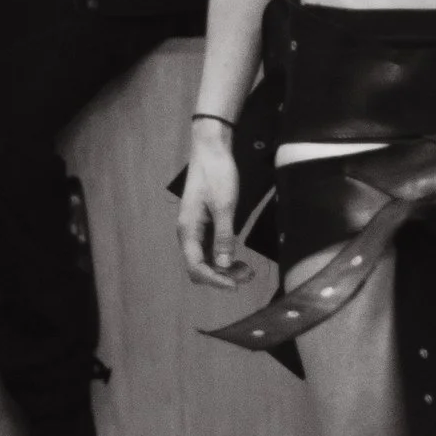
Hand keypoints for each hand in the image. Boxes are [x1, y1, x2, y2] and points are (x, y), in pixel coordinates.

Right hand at [175, 123, 249, 290]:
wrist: (212, 149)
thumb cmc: (216, 174)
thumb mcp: (224, 206)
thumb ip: (224, 237)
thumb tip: (224, 265)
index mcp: (188, 230)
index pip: (196, 266)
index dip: (215, 280)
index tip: (235, 286)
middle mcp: (189, 233)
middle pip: (200, 267)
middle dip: (221, 277)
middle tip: (246, 277)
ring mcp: (197, 229)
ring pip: (207, 260)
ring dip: (224, 269)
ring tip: (247, 272)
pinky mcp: (206, 224)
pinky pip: (212, 249)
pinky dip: (225, 257)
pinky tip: (239, 260)